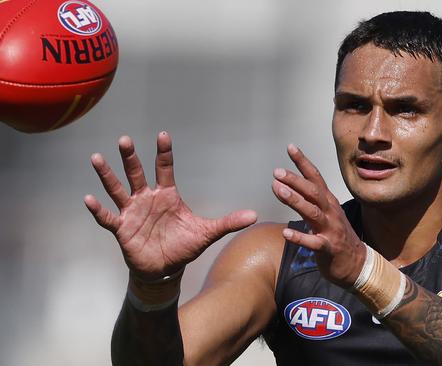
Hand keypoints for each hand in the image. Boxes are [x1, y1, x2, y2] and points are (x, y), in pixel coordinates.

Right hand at [85, 132, 256, 280]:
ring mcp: (132, 212)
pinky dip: (98, 209)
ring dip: (107, 175)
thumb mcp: (207, 233)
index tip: (163, 135)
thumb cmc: (184, 247)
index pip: (165, 168)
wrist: (165, 269)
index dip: (164, 152)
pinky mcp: (122, 229)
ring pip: (117, 189)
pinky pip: (108, 217)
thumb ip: (228, 222)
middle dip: (131, 157)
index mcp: (167, 195)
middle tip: (125, 139)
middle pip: (137, 173)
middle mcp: (147, 198)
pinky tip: (88, 199)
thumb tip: (254, 215)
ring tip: (97, 158)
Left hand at [272, 144, 364, 287]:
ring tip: (278, 191)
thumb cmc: (337, 236)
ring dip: (295, 200)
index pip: (315, 177)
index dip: (303, 162)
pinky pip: (313, 242)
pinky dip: (300, 237)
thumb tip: (287, 187)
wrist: (357, 264)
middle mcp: (330, 212)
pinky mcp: (328, 248)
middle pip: (313, 192)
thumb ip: (310, 201)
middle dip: (295, 180)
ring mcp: (331, 230)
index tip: (290, 147)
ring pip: (312, 212)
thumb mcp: (326, 214)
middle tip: (277, 172)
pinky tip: (286, 233)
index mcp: (329, 202)